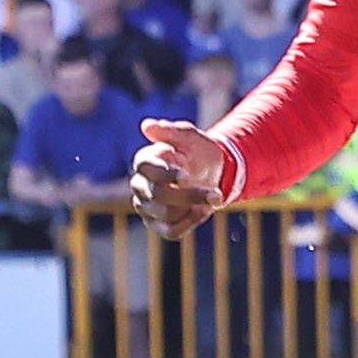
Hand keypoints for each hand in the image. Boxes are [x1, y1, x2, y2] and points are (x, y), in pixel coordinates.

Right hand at [130, 117, 227, 239]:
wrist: (211, 172)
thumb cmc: (197, 152)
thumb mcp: (190, 137)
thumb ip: (172, 131)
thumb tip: (148, 125)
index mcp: (145, 161)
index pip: (146, 168)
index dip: (165, 173)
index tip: (186, 175)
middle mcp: (140, 185)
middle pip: (158, 194)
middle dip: (191, 195)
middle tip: (217, 193)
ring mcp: (146, 206)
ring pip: (166, 214)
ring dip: (195, 207)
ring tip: (213, 197)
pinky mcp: (156, 223)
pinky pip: (170, 231)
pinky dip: (190, 223)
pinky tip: (203, 210)